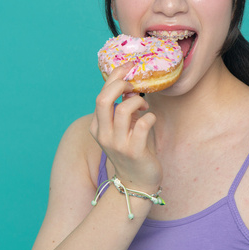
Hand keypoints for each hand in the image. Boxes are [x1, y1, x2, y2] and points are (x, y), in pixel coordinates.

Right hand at [89, 63, 161, 190]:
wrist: (136, 183)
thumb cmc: (132, 149)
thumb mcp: (123, 127)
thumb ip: (123, 108)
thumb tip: (130, 87)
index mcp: (97, 126)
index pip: (101, 95)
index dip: (114, 77)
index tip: (128, 67)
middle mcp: (103, 134)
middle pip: (104, 99)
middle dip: (120, 85)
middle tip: (134, 86)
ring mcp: (118, 144)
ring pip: (123, 109)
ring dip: (137, 102)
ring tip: (144, 106)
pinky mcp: (134, 151)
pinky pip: (142, 124)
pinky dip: (150, 116)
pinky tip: (151, 119)